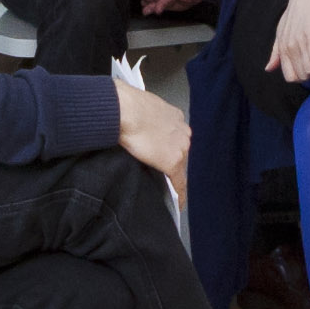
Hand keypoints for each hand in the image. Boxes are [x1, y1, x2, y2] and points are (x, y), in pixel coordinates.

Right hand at [107, 64, 188, 197]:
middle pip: (182, 152)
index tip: (168, 155)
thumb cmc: (127, 106)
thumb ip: (148, 116)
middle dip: (175, 161)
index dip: (172, 148)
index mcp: (175, 117)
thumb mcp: (142, 106)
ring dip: (176, 176)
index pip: (177, 137)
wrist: (125, 111)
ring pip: (182, 167)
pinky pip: (179, 182)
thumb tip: (140, 120)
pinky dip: (180, 194)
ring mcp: (180, 148)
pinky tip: (178, 203)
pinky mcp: (173, 163)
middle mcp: (183, 132)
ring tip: (170, 189)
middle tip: (165, 173)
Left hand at [270, 0, 309, 86]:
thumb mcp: (285, 29)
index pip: (290, 75)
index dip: (302, 78)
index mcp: (282, 44)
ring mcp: (299, 39)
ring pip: (308, 70)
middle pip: (301, 75)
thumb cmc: (301, 10)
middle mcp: (289, 44)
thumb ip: (277, 51)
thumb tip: (268, 69)